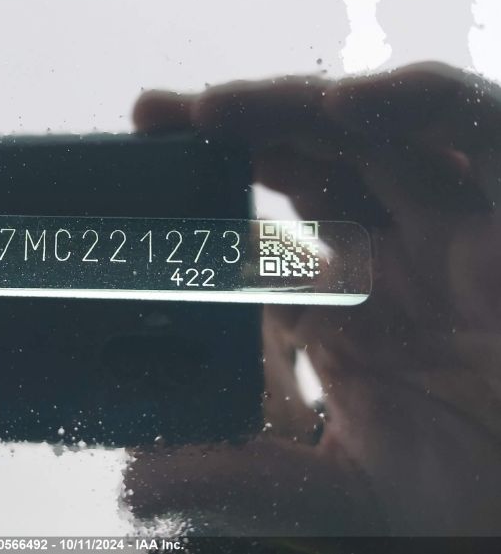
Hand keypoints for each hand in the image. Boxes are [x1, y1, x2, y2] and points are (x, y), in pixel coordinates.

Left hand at [126, 62, 500, 535]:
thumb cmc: (454, 501)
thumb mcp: (330, 488)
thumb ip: (241, 476)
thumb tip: (142, 480)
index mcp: (341, 301)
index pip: (264, 219)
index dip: (202, 186)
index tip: (137, 163)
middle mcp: (392, 253)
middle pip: (306, 156)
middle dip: (233, 126)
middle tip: (153, 114)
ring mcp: (452, 227)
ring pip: (374, 130)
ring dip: (295, 106)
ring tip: (214, 108)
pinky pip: (481, 130)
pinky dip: (417, 102)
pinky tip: (344, 104)